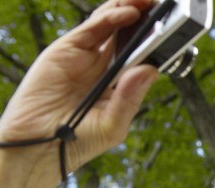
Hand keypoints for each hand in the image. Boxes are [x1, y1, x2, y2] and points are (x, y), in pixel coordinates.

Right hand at [0, 0, 159, 174]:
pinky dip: (111, 18)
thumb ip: (130, 98)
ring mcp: (85, 57)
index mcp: (119, 85)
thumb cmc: (77, 142)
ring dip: (130, 8)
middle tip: (165, 4)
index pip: (142, 57)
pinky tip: (130, 13)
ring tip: (150, 0)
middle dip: (146, 18)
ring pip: (111, 24)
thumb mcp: (113, 125)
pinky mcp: (66, 50)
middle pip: (128, 35)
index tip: (177, 29)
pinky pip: (92, 28)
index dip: (157, 42)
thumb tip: (151, 70)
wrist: (37, 146)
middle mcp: (103, 68)